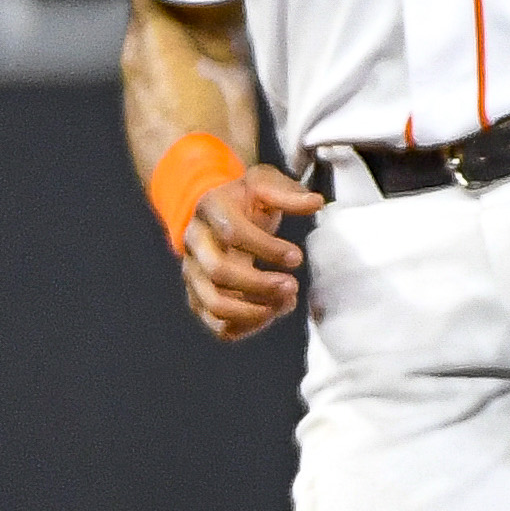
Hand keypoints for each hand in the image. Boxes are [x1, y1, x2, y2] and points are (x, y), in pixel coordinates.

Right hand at [180, 163, 323, 340]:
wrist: (217, 213)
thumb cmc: (244, 199)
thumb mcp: (265, 184)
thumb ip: (289, 194)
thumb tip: (316, 203)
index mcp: (210, 210)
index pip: (232, 233)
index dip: (266, 248)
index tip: (296, 257)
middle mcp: (195, 243)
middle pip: (217, 272)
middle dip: (259, 284)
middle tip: (292, 286)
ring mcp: (193, 273)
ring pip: (213, 304)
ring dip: (253, 312)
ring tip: (284, 303)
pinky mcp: (198, 297)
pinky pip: (216, 324)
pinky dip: (246, 327)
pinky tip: (271, 313)